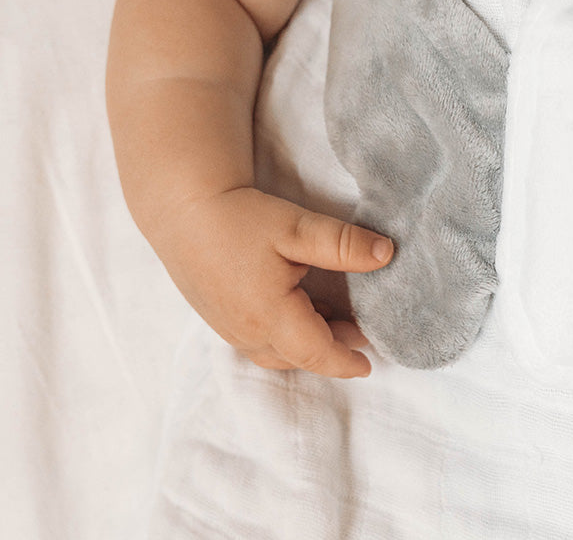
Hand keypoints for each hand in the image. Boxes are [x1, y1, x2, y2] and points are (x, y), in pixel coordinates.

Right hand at [153, 187, 392, 376]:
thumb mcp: (299, 228)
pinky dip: (285, 336)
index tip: (369, 365)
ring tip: (335, 321)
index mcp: (269, 317)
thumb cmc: (239, 218)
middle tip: (361, 331)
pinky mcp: (218, 317)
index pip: (317, 353)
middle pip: (298, 357)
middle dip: (332, 351)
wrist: (182, 208)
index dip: (346, 362)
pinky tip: (299, 310)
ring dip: (307, 345)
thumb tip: (388, 255)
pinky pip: (258, 341)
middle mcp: (246, 332)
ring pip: (277, 352)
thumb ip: (344, 245)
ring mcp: (228, 328)